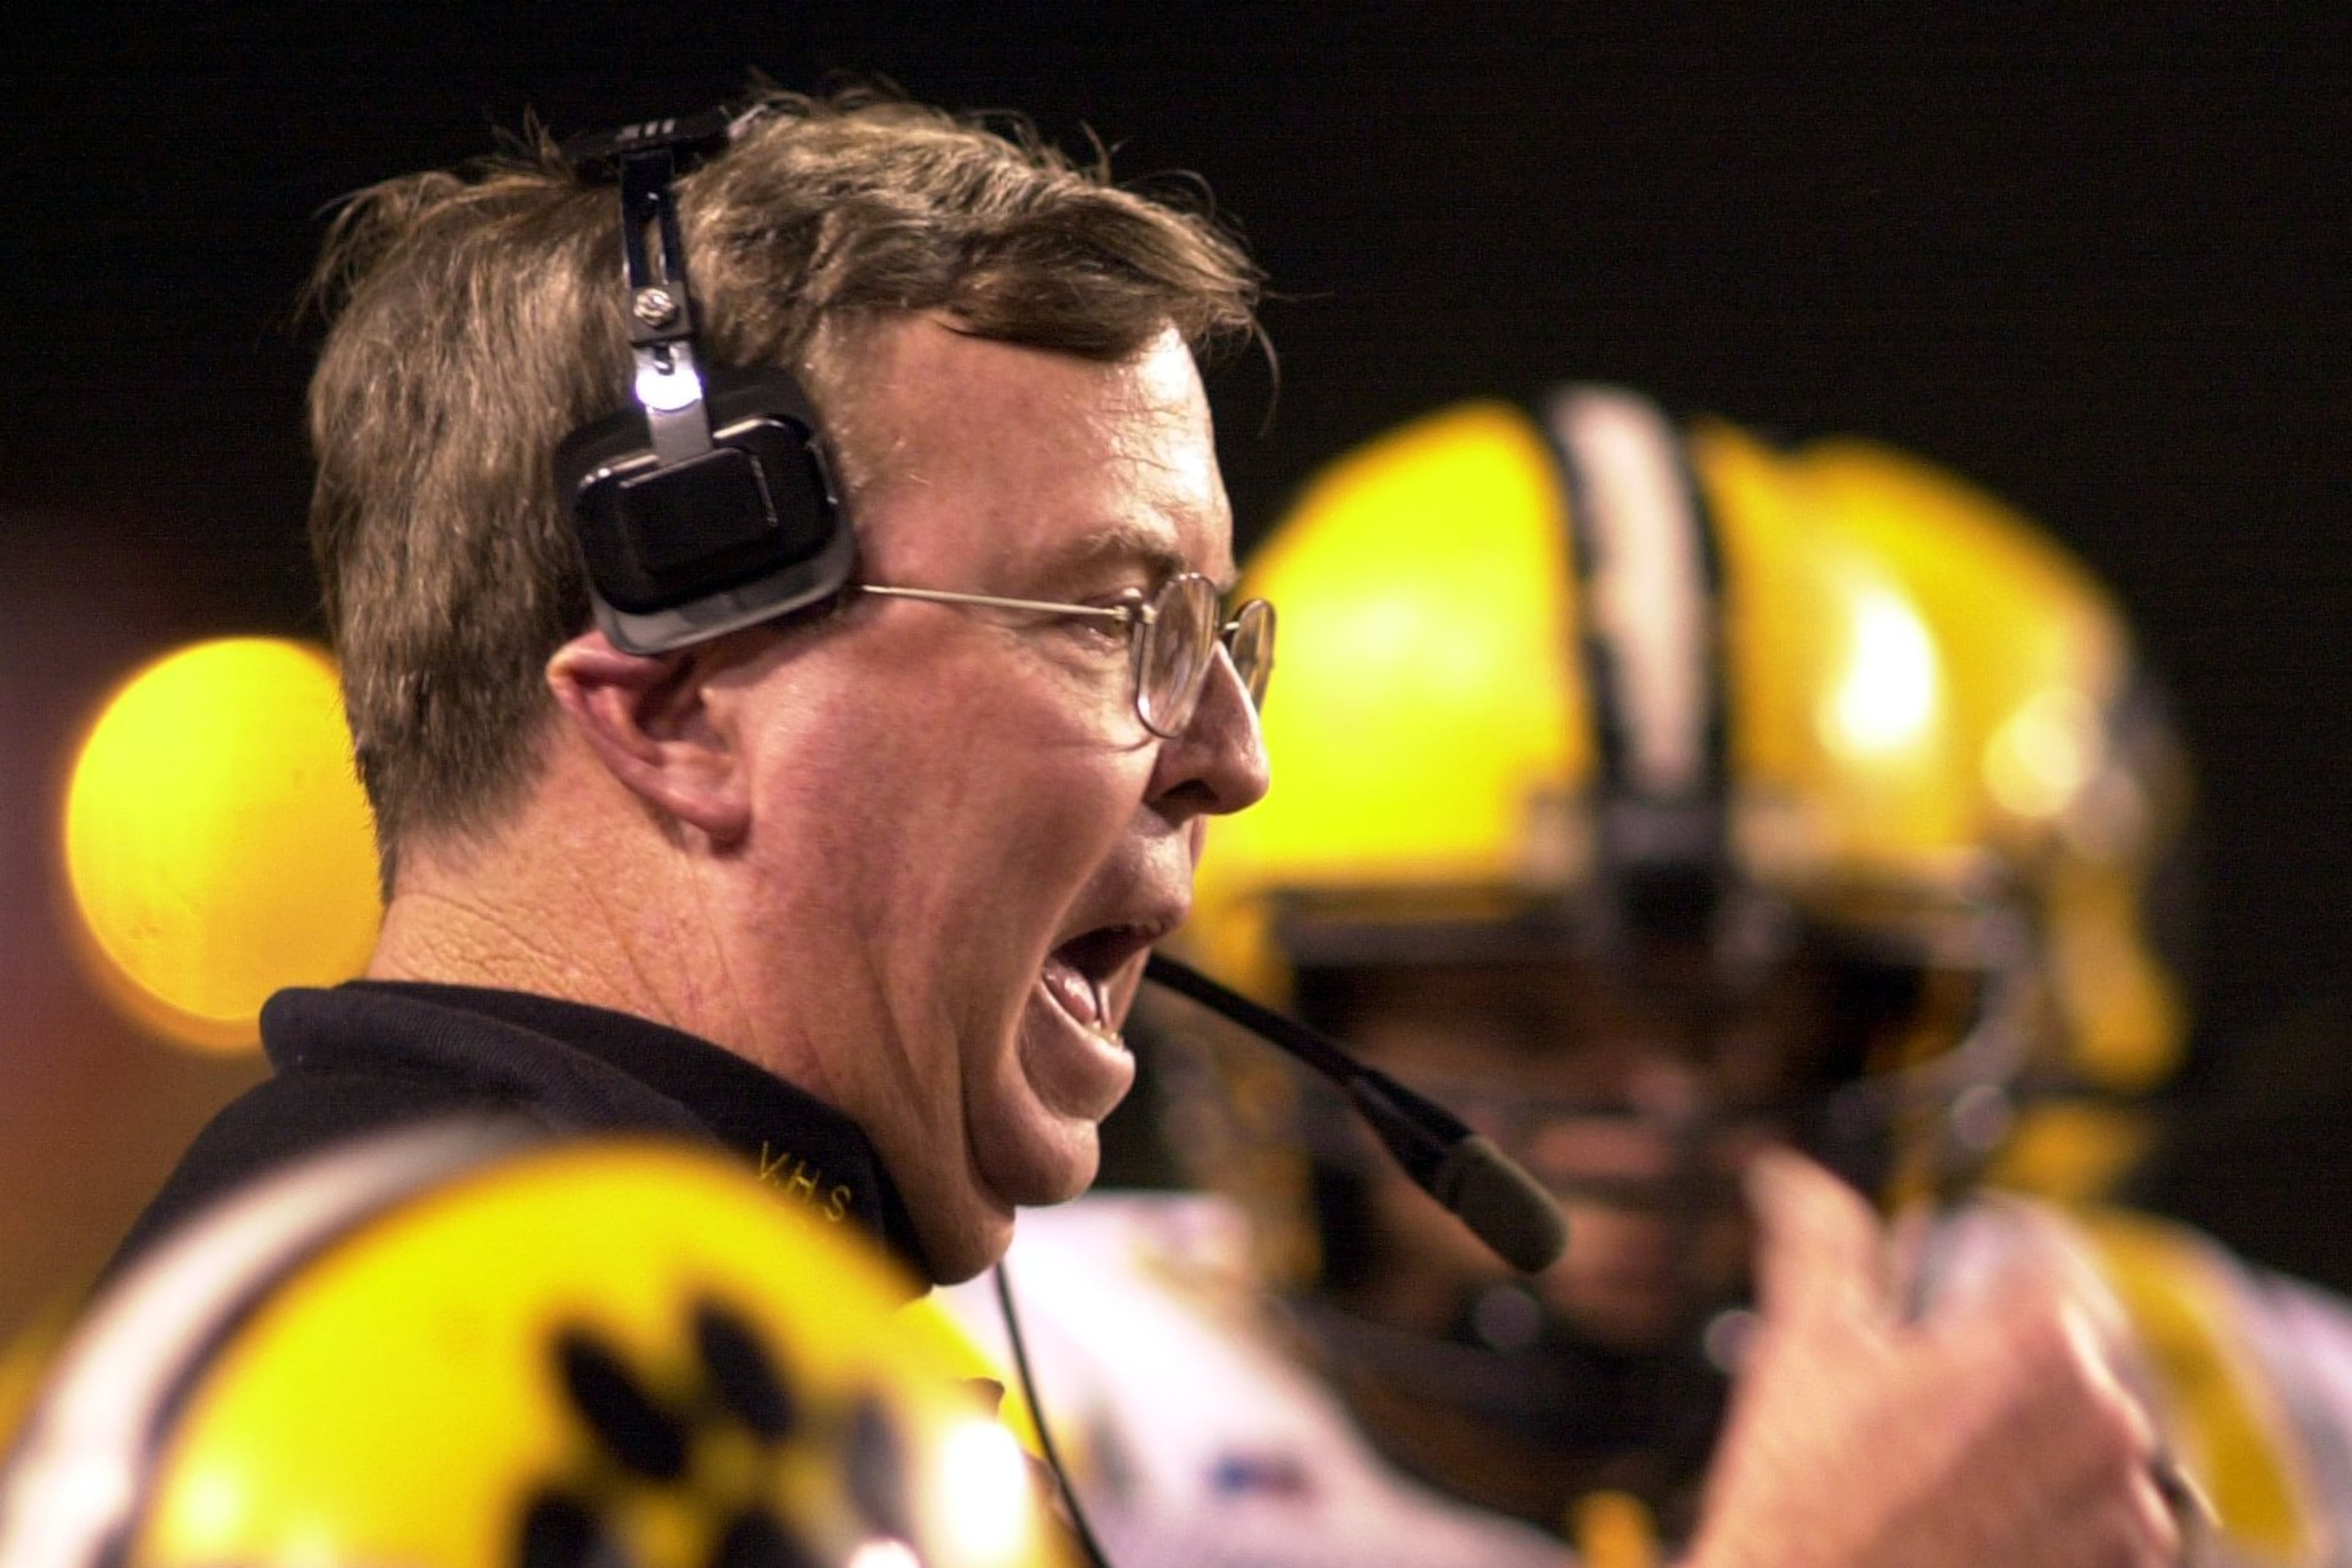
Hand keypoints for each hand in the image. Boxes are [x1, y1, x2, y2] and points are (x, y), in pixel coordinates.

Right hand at [1684, 1150, 2179, 1567]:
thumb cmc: (1808, 1500)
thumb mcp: (1804, 1347)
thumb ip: (1818, 1243)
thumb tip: (1787, 1177)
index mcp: (2043, 1340)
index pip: (2042, 1254)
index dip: (1976, 1273)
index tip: (1935, 1306)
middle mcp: (2110, 1419)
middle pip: (2064, 1350)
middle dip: (1998, 1371)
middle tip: (1914, 1415)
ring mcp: (2127, 1512)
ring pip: (2086, 1436)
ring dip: (2031, 1446)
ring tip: (1939, 1483)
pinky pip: (2107, 1520)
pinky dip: (2056, 1517)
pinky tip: (1975, 1531)